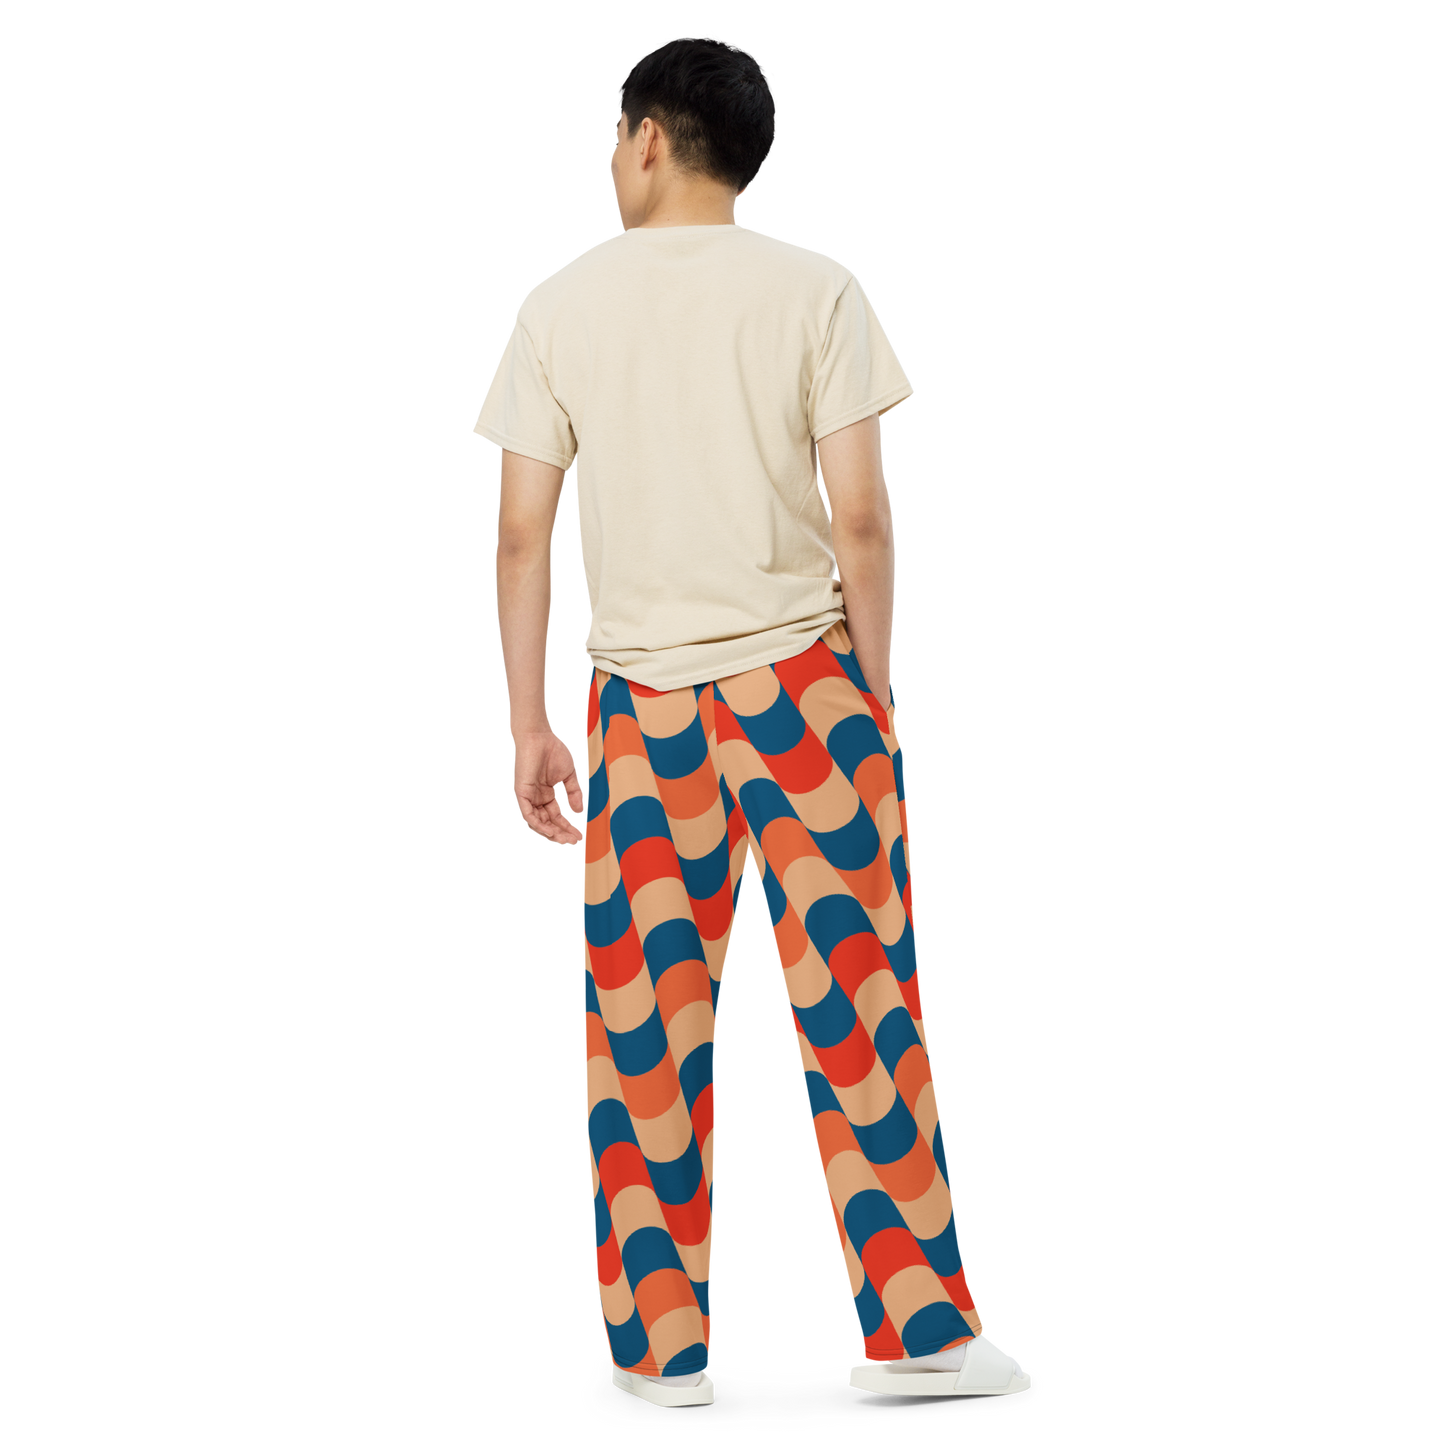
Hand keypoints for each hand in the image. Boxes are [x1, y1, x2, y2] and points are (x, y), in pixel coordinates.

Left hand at [510, 727, 586, 846]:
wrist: (539, 735)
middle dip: (562, 834)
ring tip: (566, 840)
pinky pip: (527, 815)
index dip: (568, 827)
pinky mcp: (520, 793)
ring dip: (551, 833)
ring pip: (537, 822)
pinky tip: (550, 832)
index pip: (556, 816)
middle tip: (575, 842)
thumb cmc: (553, 749)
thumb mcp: (570, 776)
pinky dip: (538, 825)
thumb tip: (581, 812)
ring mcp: (527, 797)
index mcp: (545, 794)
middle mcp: (535, 798)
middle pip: (548, 823)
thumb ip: (575, 794)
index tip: (581, 836)